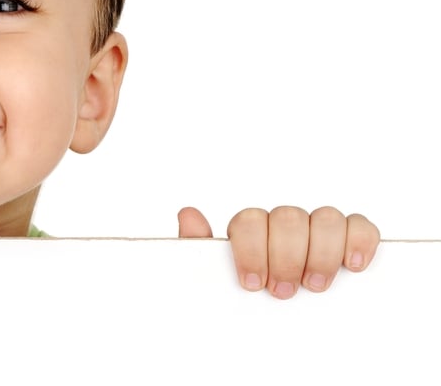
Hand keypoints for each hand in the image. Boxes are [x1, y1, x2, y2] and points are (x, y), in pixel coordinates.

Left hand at [177, 205, 379, 298]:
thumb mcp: (218, 282)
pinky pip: (359, 226)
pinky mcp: (350, 241)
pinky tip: (354, 265)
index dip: (252, 250)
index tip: (252, 284)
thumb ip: (201, 251)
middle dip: (286, 257)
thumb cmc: (246, 300)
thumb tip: (188, 215)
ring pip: (324, 218)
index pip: (249, 221)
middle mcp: (284, 226)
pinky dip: (359, 240)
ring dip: (321, 252)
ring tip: (315, 285)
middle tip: (282, 292)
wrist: (272, 333)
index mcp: (251, 231)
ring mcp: (317, 231)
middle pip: (288, 218)